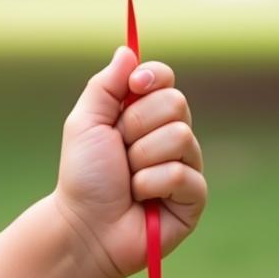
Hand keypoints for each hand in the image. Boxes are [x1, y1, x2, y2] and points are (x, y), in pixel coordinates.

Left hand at [53, 46, 206, 277]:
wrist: (84, 226)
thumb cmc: (84, 176)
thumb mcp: (85, 122)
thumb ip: (106, 85)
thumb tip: (128, 51)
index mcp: (145, 114)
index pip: (165, 78)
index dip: (153, 77)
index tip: (133, 88)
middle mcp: (170, 135)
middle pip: (175, 102)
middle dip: (137, 126)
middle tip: (120, 149)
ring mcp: (186, 165)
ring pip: (180, 136)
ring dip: (141, 159)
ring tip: (128, 179)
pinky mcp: (194, 196)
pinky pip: (182, 173)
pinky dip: (152, 184)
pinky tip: (141, 199)